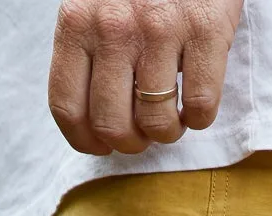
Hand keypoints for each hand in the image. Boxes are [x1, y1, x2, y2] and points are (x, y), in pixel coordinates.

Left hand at [48, 0, 244, 156]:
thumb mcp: (96, 6)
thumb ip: (88, 50)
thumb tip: (92, 121)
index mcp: (77, 22)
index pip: (67, 107)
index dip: (85, 140)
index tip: (103, 145)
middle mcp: (114, 27)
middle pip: (111, 125)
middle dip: (131, 142)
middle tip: (145, 131)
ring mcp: (160, 28)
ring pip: (156, 122)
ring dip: (166, 132)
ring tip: (173, 116)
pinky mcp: (205, 29)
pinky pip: (200, 104)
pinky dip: (200, 117)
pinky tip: (196, 103)